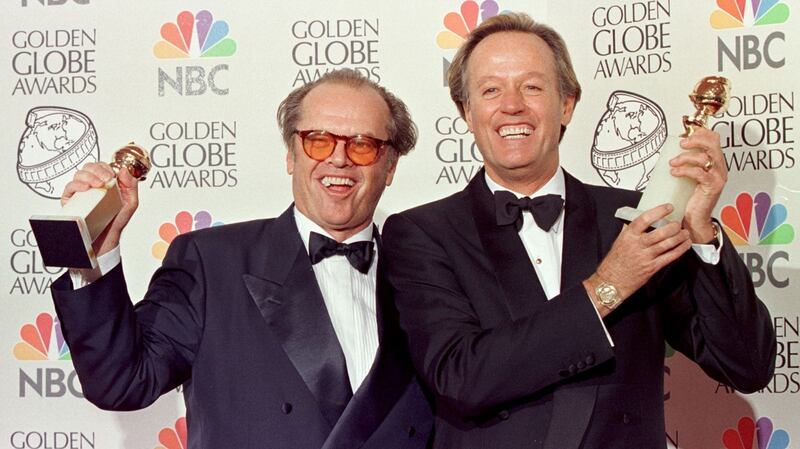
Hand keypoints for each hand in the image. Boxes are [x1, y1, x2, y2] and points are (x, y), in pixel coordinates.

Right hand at [62, 162, 140, 256]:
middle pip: (89, 167)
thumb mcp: (130, 202)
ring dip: (89, 176)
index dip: (106, 167)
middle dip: (98, 170)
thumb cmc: (116, 220)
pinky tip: (85, 188)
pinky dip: (77, 184)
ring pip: (79, 174)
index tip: (112, 175)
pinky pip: (69, 187)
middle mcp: (92, 185)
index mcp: (105, 182)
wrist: (107, 237)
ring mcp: (80, 191)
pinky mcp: (70, 199)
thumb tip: (125, 170)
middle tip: (106, 179)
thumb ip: (131, 186)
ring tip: (98, 185)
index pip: (102, 166)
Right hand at [584, 204, 691, 315]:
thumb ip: (628, 230)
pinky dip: (680, 250)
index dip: (658, 211)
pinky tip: (685, 245)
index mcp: (628, 236)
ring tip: (685, 233)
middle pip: (660, 232)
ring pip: (667, 244)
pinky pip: (670, 257)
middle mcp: (637, 245)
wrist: (611, 281)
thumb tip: (635, 219)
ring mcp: (645, 257)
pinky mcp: (652, 268)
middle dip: (673, 227)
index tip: (669, 207)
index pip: (645, 219)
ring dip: (679, 237)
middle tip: (679, 223)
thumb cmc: (614, 262)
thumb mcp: (619, 242)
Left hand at [669, 127, 726, 242]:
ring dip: (685, 157)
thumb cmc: (691, 198)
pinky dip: (685, 170)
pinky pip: (699, 173)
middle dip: (695, 140)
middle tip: (681, 144)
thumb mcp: (688, 176)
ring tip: (673, 163)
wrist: (695, 218)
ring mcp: (718, 177)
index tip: (686, 133)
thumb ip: (686, 163)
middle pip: (713, 144)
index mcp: (715, 162)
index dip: (701, 132)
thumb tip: (671, 152)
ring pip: (705, 158)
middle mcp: (719, 167)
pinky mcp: (712, 186)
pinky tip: (674, 172)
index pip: (714, 139)